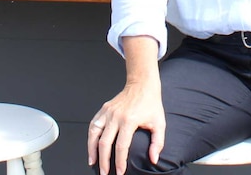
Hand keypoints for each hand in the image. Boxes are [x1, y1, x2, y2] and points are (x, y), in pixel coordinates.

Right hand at [88, 36, 164, 174]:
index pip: (121, 146)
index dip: (119, 162)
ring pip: (94, 134)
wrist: (142, 84)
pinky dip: (90, 137)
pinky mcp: (104, 109)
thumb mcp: (159, 123)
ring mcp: (108, 112)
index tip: (120, 172)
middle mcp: (116, 116)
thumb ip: (157, 143)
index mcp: (129, 120)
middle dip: (103, 161)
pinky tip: (91, 146)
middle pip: (104, 143)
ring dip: (92, 150)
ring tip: (93, 162)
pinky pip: (93, 125)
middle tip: (104, 173)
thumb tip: (153, 159)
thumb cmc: (151, 103)